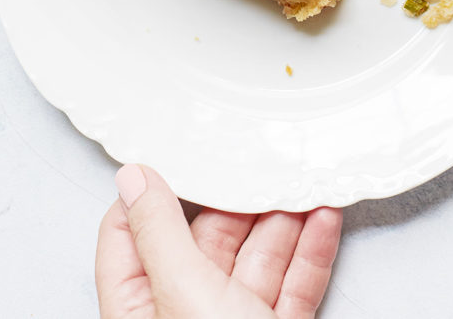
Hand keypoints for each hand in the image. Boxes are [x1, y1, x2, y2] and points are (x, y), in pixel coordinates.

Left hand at [95, 165, 342, 318]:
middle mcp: (182, 316)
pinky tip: (324, 219)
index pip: (128, 237)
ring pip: (255, 259)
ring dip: (283, 219)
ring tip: (303, 181)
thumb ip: (158, 233)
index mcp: (141, 310)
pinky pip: (293, 286)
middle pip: (202, 240)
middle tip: (259, 159)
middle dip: (236, 199)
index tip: (178, 149)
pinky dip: (311, 251)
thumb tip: (131, 177)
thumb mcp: (183, 296)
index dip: (151, 191)